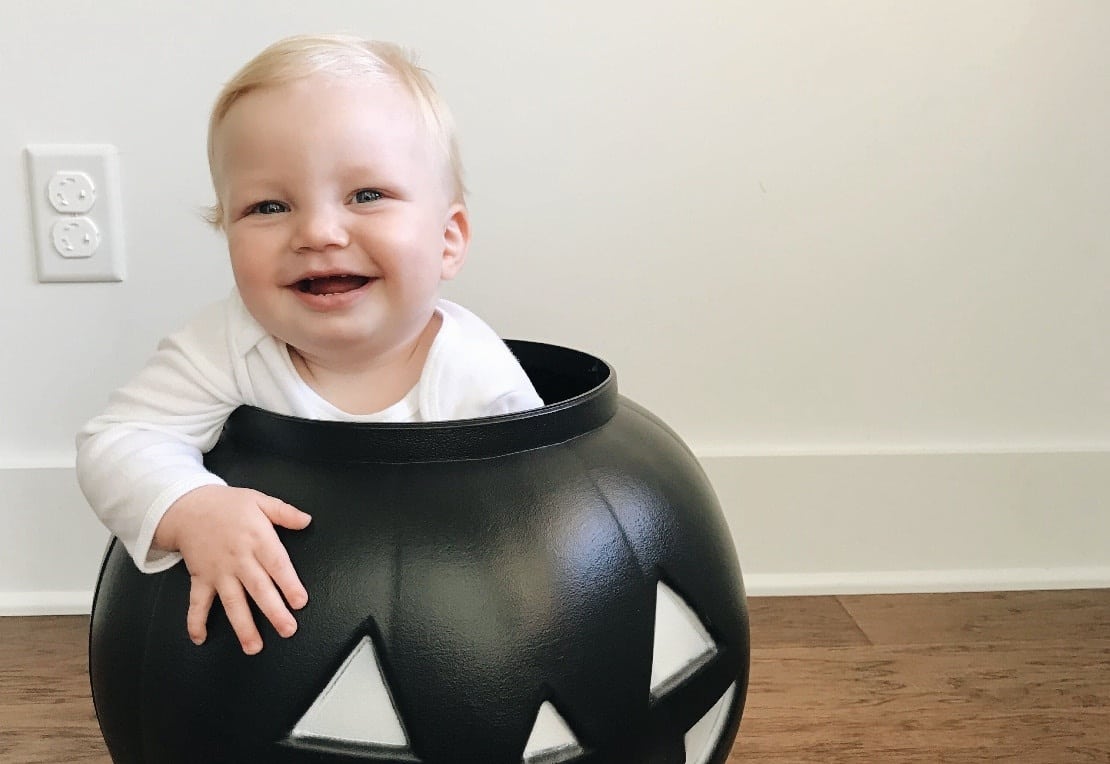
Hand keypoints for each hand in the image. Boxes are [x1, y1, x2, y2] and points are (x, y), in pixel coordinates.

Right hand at [154, 485, 311, 654]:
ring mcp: (218, 571)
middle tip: (287, 630)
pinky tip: (200, 638)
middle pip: (258, 588)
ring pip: (232, 602)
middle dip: (273, 611)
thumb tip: (307, 520)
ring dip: (242, 626)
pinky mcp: (201, 578)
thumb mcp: (259, 500)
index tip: (299, 601)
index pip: (276, 565)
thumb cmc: (227, 505)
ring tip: (254, 647)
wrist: (187, 507)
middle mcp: (238, 559)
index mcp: (257, 539)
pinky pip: (197, 602)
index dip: (289, 584)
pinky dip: (195, 621)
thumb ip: (284, 512)